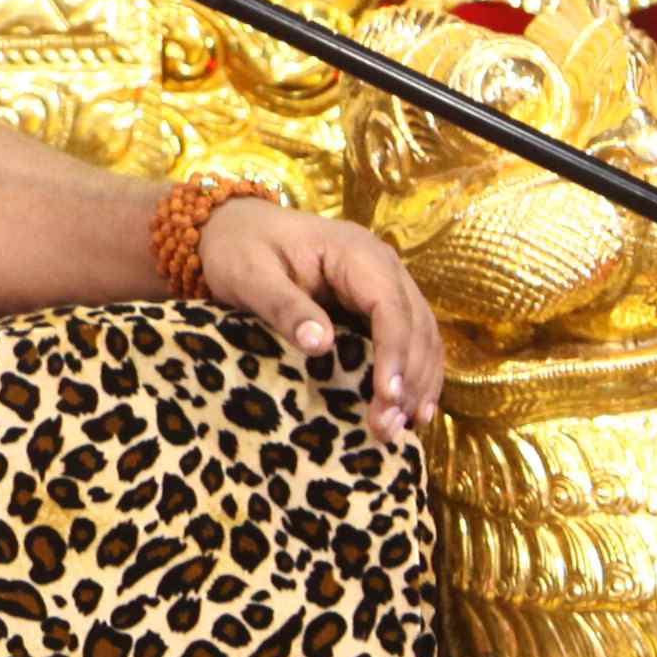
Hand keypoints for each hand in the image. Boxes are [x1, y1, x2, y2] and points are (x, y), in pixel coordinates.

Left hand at [198, 198, 441, 445]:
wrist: (234, 227)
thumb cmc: (238, 248)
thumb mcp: (249, 275)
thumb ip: (284, 307)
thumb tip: (321, 344)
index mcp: (356, 253)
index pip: (390, 307)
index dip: (394, 354)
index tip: (387, 397)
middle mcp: (382, 266)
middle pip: (414, 326)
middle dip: (407, 380)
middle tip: (387, 429)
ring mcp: (385, 284)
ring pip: (422, 336)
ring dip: (417, 383)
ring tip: (402, 429)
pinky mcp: (378, 305)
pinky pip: (410, 340)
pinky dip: (415, 374)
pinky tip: (413, 410)